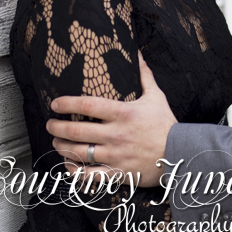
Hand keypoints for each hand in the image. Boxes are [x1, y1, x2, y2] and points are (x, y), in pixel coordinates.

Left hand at [46, 52, 175, 186]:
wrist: (181, 154)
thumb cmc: (166, 125)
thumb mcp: (156, 97)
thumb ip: (144, 76)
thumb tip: (137, 54)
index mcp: (123, 114)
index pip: (87, 106)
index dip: (67, 103)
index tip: (55, 103)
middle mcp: (116, 135)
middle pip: (76, 131)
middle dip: (56, 128)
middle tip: (50, 124)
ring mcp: (115, 156)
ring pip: (79, 153)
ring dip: (62, 147)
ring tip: (56, 142)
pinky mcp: (118, 173)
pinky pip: (90, 176)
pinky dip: (75, 172)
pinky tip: (68, 165)